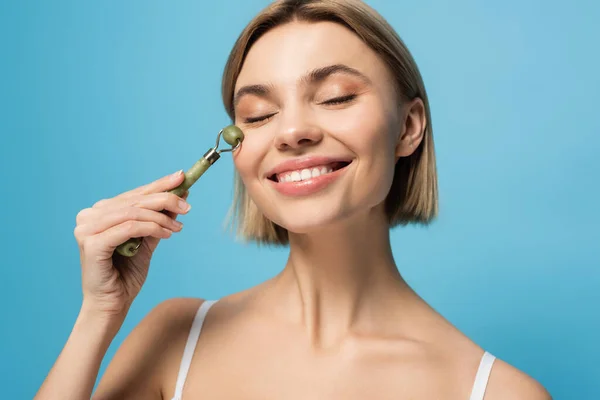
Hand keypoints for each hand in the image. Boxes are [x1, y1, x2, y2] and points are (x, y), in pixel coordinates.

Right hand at [73, 170, 190, 318]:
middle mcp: (89, 216)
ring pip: (133, 211)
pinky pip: (130, 227)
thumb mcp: (148, 241)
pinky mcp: (92, 243)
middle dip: (165, 199)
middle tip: (187, 207)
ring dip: (161, 217)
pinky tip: (168, 234)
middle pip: (134, 200)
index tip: (182, 177)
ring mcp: (87, 228)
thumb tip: (182, 196)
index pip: (134, 193)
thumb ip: (159, 220)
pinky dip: (152, 228)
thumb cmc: (126, 274)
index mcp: (99, 212)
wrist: (112, 304)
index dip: (159, 185)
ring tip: (178, 227)